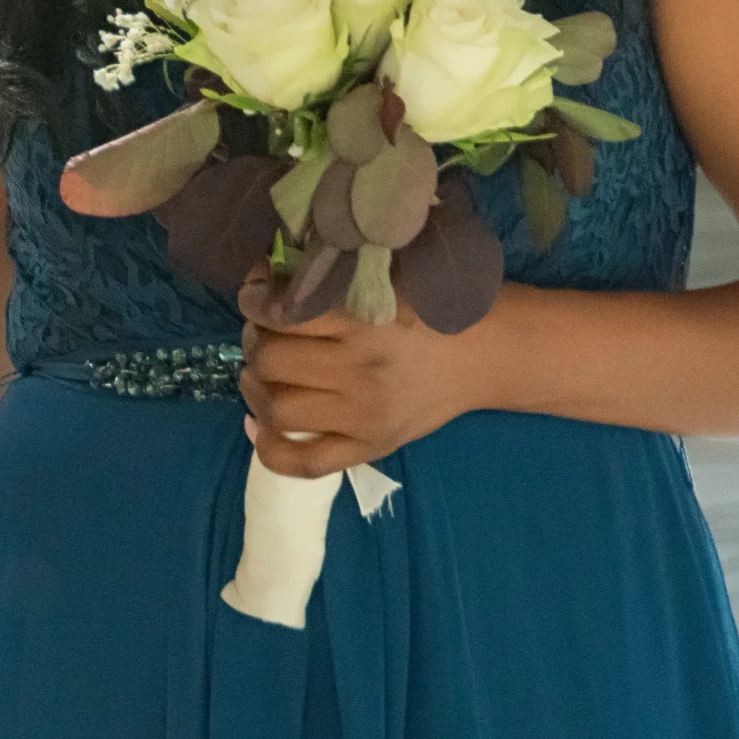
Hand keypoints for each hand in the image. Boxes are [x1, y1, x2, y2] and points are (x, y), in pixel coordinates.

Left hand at [238, 274, 515, 474]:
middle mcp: (362, 374)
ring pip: (277, 411)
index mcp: (364, 325)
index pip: (281, 316)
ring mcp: (365, 418)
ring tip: (260, 373)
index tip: (254, 295)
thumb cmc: (430, 309)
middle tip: (260, 334)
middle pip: (270, 363)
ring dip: (254, 389)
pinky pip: (305, 464)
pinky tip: (258, 424)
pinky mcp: (372, 448)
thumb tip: (261, 275)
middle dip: (253, 343)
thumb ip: (327, 278)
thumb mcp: (383, 281)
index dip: (253, 302)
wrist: (485, 355)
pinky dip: (268, 447)